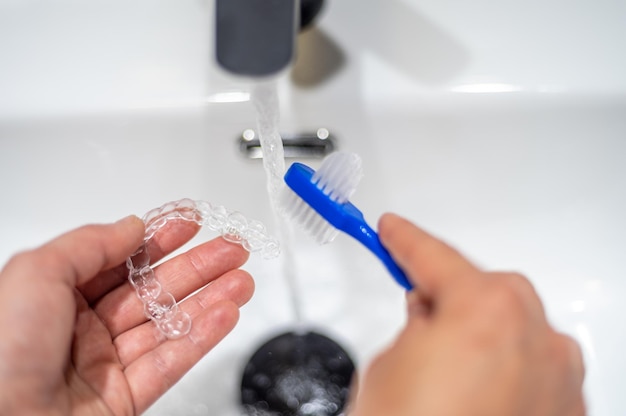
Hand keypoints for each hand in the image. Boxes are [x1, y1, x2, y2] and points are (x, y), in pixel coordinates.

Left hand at [0, 215, 253, 414]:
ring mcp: (105, 366)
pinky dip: (202, 339)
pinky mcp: (123, 400)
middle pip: (154, 290)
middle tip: (233, 249)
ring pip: (168, 326)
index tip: (190, 222)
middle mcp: (82, 329)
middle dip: (198, 266)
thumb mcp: (35, 275)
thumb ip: (89, 244)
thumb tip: (131, 228)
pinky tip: (225, 315)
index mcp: (57, 297)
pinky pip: (170, 364)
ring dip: (210, 300)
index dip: (159, 238)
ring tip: (242, 280)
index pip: (120, 260)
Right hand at [350, 213, 584, 415]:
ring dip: (484, 336)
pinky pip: (536, 372)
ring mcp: (559, 382)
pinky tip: (475, 397)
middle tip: (416, 309)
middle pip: (492, 290)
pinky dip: (507, 372)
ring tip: (444, 368)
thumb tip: (429, 315)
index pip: (435, 257)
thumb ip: (418, 324)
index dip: (405, 241)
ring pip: (519, 331)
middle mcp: (539, 341)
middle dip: (453, 294)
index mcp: (487, 311)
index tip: (393, 230)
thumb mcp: (389, 363)